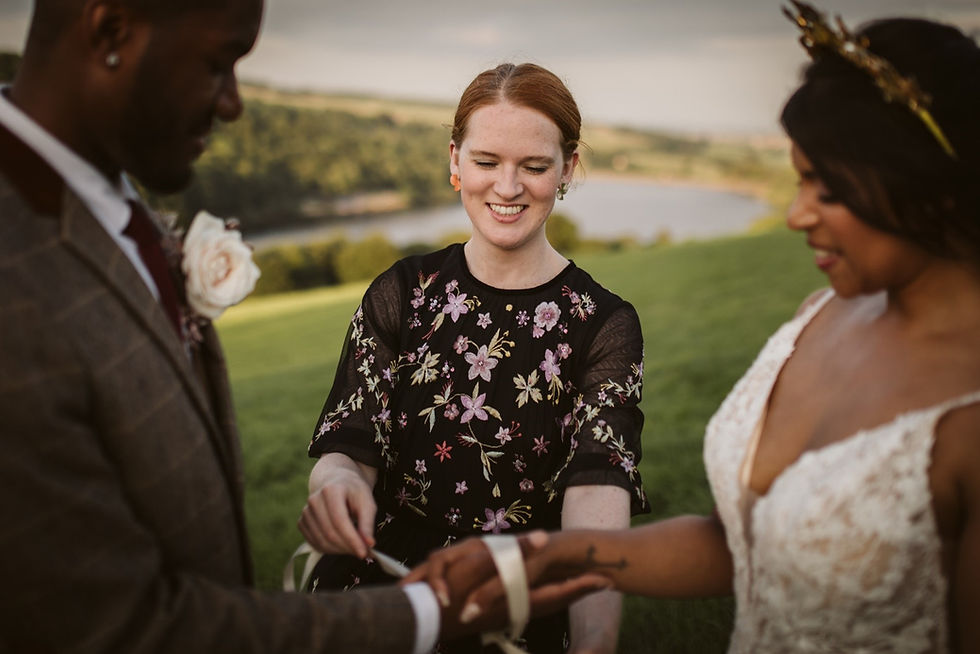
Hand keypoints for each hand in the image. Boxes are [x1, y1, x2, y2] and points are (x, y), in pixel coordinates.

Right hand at [298, 454, 376, 558]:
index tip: (365, 553)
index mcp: (331, 490)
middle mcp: (314, 500)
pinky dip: (330, 550)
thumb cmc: (354, 492)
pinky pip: (314, 543)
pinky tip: (342, 546)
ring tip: (354, 548)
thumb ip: (367, 523)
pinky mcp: (302, 522)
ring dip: (340, 551)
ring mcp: (305, 512)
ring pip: (321, 541)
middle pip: (330, 533)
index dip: (352, 539)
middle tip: (364, 553)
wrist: (336, 481)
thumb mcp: (367, 501)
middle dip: (348, 547)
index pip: (340, 521)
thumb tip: (369, 544)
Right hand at [402, 531, 611, 640]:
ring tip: (579, 587)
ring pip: (540, 603)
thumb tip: (542, 538)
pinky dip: (540, 598)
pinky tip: (540, 593)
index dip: (582, 586)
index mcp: (515, 598)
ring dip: (561, 595)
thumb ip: (512, 553)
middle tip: (602, 583)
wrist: (420, 617)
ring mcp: (503, 613)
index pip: (557, 592)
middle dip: (577, 592)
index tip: (607, 580)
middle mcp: (513, 609)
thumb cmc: (449, 592)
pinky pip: (524, 605)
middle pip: (553, 600)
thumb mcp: (480, 565)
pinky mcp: (492, 613)